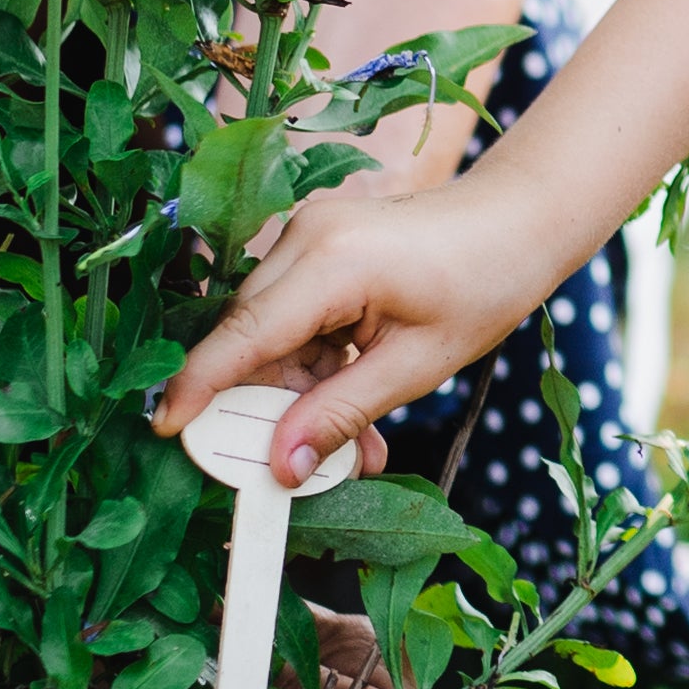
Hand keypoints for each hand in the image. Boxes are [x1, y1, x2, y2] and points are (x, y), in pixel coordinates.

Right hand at [155, 167, 553, 486]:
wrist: (524, 218)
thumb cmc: (486, 282)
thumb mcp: (417, 366)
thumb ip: (341, 415)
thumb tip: (279, 467)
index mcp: (333, 261)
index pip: (243, 335)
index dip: (198, 386)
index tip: (163, 429)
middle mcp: (307, 236)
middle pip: (251, 338)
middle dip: (267, 409)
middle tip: (295, 470)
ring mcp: (312, 235)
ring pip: (272, 333)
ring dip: (300, 394)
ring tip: (352, 453)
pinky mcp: (322, 245)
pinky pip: (296, 317)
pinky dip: (317, 366)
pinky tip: (352, 411)